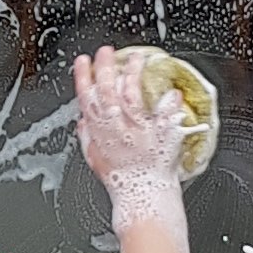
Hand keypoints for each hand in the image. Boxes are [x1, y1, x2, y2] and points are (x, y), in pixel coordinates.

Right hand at [71, 48, 189, 247]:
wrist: (143, 200)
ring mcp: (138, 131)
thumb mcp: (96, 161)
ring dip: (134, 75)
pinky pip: (165, 113)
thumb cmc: (121, 184)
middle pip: (107, 92)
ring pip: (132, 96)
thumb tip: (82, 122)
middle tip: (106, 51)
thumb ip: (88, 138)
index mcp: (99, 133)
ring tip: (137, 59)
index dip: (82, 78)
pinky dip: (168, 100)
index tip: (82, 61)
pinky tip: (170, 88)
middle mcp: (117, 129)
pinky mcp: (159, 136)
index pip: (86, 100)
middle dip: (105, 68)